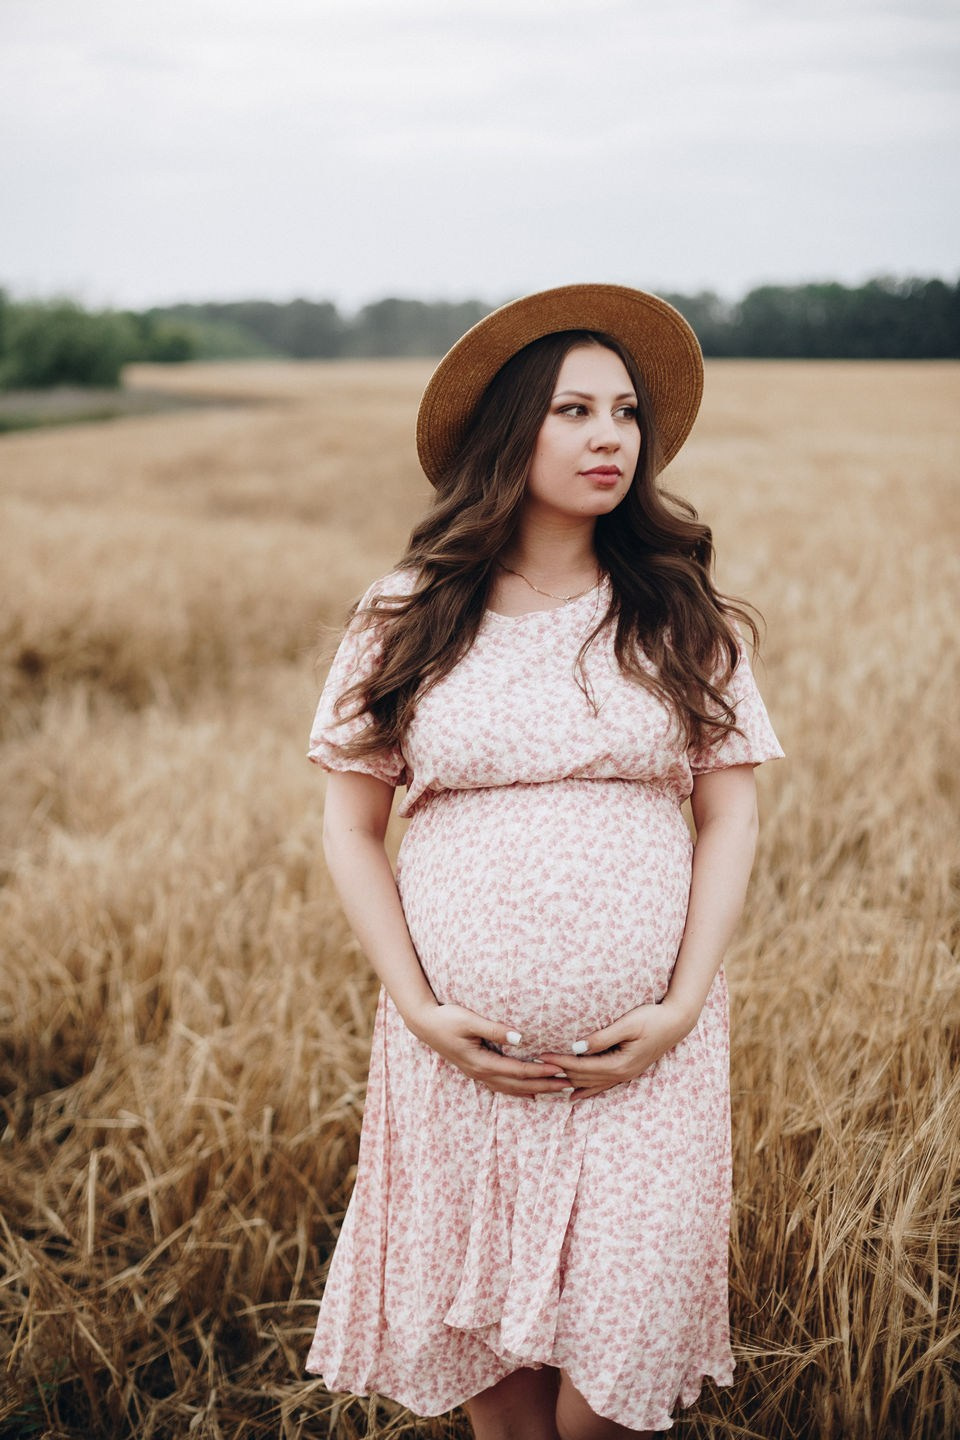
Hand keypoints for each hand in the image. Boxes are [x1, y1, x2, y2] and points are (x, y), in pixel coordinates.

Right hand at [409, 1003, 572, 1097]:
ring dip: (534, 1090)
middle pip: (518, 1084)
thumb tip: (521, 1038)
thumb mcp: (470, 1020)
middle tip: (568, 1086)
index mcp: (481, 1062)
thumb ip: (495, 1029)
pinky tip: (529, 1092)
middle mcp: (481, 1072)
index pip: (518, 1070)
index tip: (560, 1069)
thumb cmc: (447, 1018)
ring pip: (510, 1088)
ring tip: (555, 1092)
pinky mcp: (476, 1070)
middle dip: (544, 1085)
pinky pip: (501, 1086)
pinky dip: (518, 1090)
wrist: (424, 1023)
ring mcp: (478, 1073)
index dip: (540, 1071)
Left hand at [538, 1000, 694, 1102]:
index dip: (559, 1062)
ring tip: (546, 1083)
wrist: (677, 1022)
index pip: (582, 1067)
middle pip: (583, 1078)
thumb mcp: (627, 1024)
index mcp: (619, 1063)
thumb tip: (576, 1047)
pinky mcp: (627, 1071)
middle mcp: (621, 1074)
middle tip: (534, 1069)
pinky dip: (586, 1090)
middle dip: (558, 1073)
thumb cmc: (652, 1018)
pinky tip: (573, 1096)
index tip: (540, 1057)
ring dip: (568, 1084)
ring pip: (590, 1084)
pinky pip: (602, 1086)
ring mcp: (625, 1075)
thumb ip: (602, 1037)